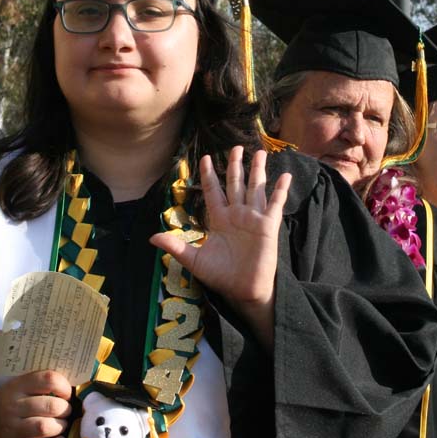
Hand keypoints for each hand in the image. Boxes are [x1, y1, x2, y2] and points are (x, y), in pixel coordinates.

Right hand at [0, 370, 71, 437]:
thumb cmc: (13, 401)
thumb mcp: (21, 385)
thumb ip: (42, 382)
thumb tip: (74, 384)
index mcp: (17, 386)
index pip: (48, 380)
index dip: (64, 386)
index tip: (67, 393)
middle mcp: (12, 407)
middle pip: (51, 406)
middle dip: (65, 409)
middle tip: (65, 410)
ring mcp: (11, 429)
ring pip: (45, 428)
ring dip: (60, 426)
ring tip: (60, 424)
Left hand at [150, 147, 290, 344]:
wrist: (242, 291)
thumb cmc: (221, 276)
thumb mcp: (194, 260)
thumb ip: (175, 246)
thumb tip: (151, 237)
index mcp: (219, 219)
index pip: (213, 190)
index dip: (209, 174)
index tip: (205, 157)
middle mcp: (237, 214)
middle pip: (235, 183)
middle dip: (235, 165)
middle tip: (236, 146)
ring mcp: (253, 218)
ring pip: (255, 188)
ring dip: (258, 170)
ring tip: (260, 152)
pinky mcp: (268, 226)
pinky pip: (275, 204)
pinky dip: (281, 190)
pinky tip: (285, 176)